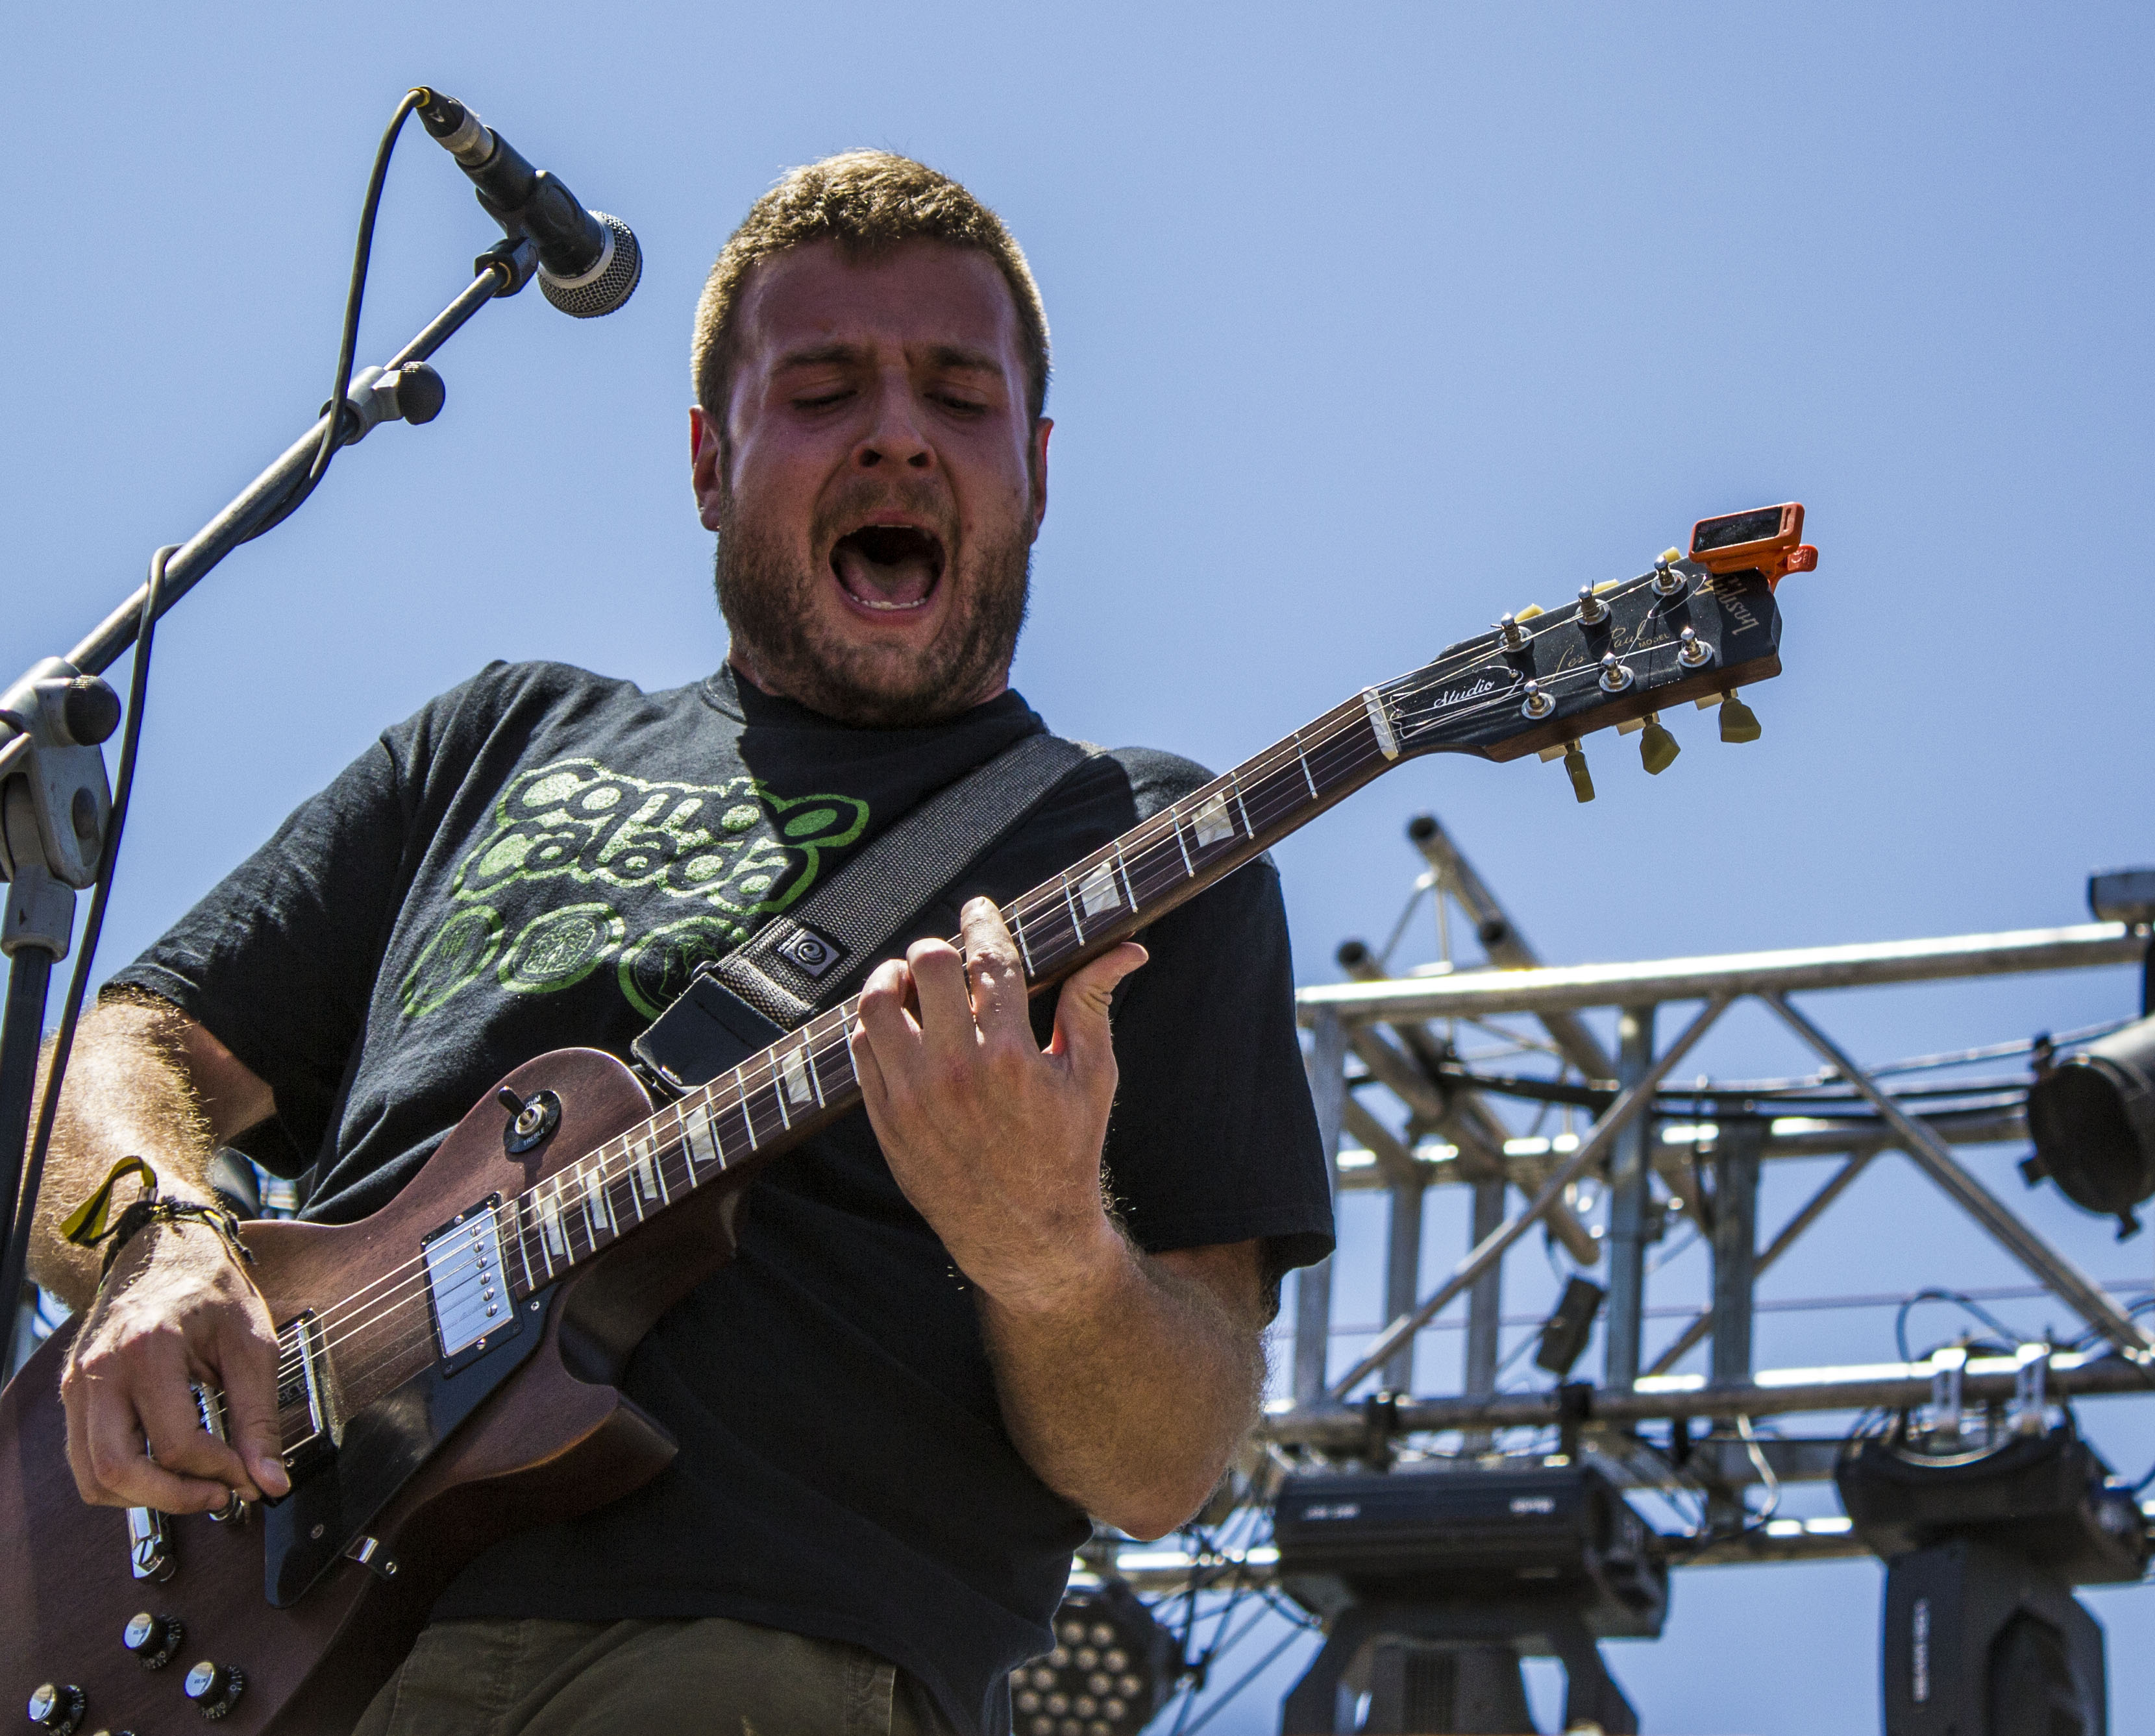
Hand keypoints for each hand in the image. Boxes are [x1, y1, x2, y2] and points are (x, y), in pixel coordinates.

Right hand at [60, 1217, 289, 1510]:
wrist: (167, 1252)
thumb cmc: (213, 1291)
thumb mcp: (253, 1345)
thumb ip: (259, 1417)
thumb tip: (269, 1482)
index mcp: (149, 1349)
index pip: (175, 1443)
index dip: (218, 1471)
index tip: (250, 1477)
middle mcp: (101, 1371)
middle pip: (116, 1470)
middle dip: (173, 1498)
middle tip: (219, 1496)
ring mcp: (78, 1385)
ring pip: (93, 1477)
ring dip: (144, 1497)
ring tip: (196, 1486)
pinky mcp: (73, 1395)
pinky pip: (85, 1460)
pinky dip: (123, 1480)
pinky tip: (165, 1470)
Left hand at [850, 897, 1146, 1309]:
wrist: (1024, 1233)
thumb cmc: (1067, 1150)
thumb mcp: (1091, 1076)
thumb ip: (1094, 1003)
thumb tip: (1127, 948)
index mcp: (1013, 1055)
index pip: (988, 958)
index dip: (983, 921)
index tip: (979, 908)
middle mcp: (957, 1071)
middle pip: (929, 966)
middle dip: (940, 947)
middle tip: (949, 953)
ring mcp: (914, 1096)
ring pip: (877, 1003)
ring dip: (893, 978)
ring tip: (911, 980)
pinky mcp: (886, 1118)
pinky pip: (860, 1048)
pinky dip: (873, 1023)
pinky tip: (897, 1023)